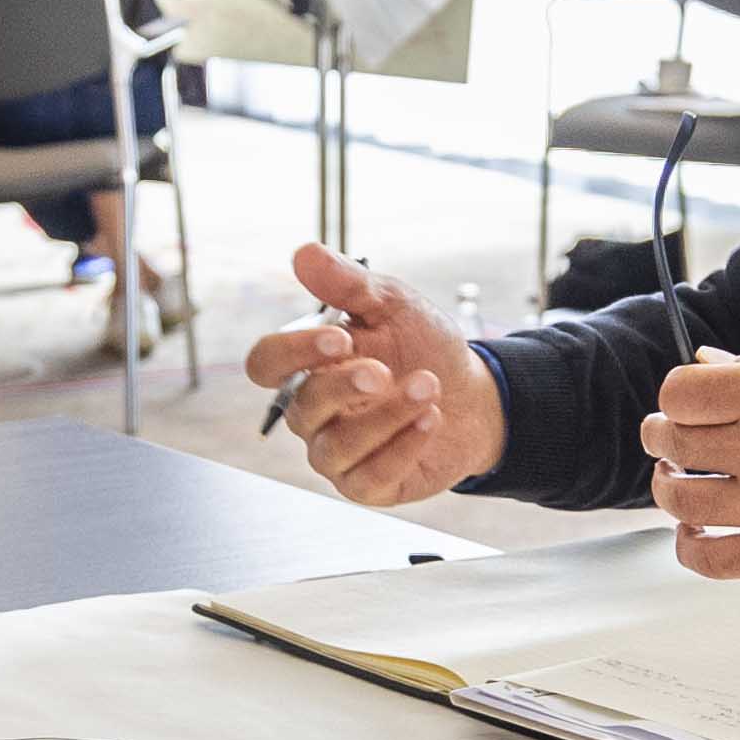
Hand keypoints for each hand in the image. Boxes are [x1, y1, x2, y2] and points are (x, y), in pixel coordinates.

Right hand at [246, 244, 504, 504]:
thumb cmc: (422, 347)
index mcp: (308, 366)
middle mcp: (313, 413)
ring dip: (385, 417)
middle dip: (343, 387)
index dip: (291, 353)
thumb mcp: (392, 305)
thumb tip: (304, 254)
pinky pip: (369, 476)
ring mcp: (336, 453)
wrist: (473, 394)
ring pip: (335, 448)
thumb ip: (349, 285)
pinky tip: (431, 420)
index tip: (338, 337)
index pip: (266, 365)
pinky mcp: (367, 485)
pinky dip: (403, 446)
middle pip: (300, 408)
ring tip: (428, 387)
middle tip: (383, 370)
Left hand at [645, 342, 739, 579]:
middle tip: (672, 438)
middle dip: (666, 437)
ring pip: (679, 500)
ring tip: (681, 479)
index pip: (680, 392)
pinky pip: (708, 560)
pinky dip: (689, 547)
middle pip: (673, 442)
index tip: (683, 403)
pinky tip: (697, 531)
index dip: (676, 396)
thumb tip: (713, 363)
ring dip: (670, 487)